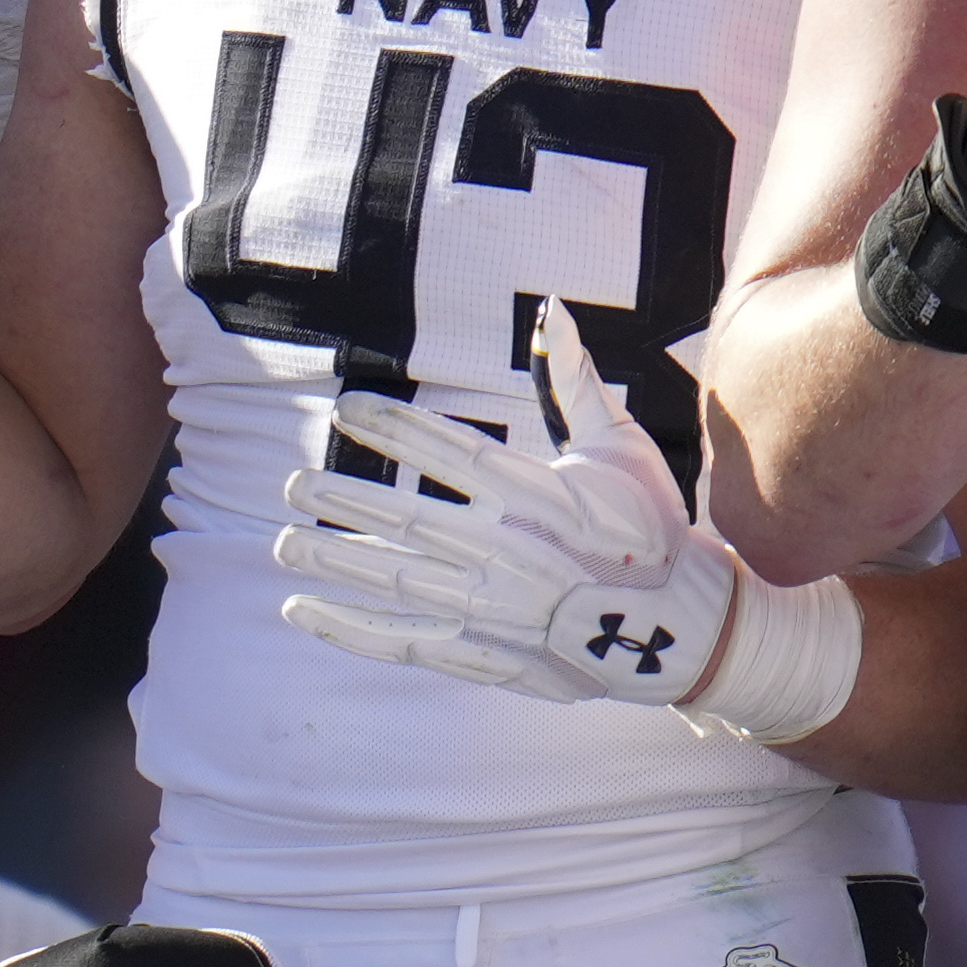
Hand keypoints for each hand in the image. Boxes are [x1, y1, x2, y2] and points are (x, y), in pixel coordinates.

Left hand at [280, 302, 860, 735]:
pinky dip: (350, 629)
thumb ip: (574, 382)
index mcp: (540, 495)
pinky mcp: (488, 656)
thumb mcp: (621, 448)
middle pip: (406, 518)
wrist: (683, 629)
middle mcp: (509, 550)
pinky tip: (302, 611)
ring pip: (395, 582)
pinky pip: (405, 640)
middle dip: (342, 501)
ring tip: (283, 542)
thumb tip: (549, 310)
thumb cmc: (650, 529)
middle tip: (289, 485)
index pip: (450, 451)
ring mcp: (493, 609)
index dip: (395, 427)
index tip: (346, 408)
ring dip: (334, 562)